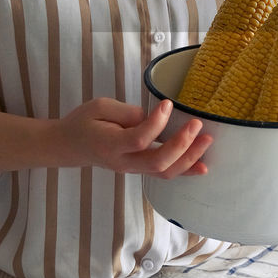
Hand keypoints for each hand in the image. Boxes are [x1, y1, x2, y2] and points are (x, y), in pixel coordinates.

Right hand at [56, 96, 211, 178]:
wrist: (71, 146)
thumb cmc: (84, 122)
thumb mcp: (101, 107)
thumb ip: (128, 113)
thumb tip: (156, 117)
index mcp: (111, 144)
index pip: (139, 139)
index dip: (156, 123)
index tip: (168, 103)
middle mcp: (123, 162)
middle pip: (157, 161)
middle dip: (182, 144)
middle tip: (197, 124)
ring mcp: (132, 169)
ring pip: (165, 172)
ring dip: (189, 158)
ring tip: (207, 141)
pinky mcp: (139, 170)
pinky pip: (164, 174)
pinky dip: (185, 170)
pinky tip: (202, 166)